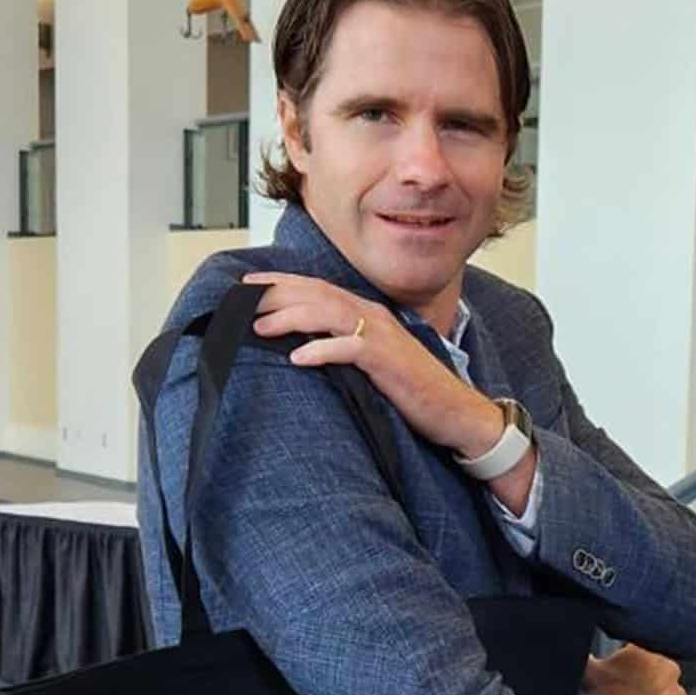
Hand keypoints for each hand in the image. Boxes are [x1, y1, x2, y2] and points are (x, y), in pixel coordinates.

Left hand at [242, 272, 504, 460]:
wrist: (456, 411)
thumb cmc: (413, 390)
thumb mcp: (373, 362)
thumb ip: (344, 347)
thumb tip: (303, 348)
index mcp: (367, 314)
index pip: (318, 289)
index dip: (281, 283)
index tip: (246, 286)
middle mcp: (373, 316)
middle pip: (317, 294)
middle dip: (276, 294)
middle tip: (239, 301)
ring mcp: (381, 337)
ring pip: (329, 313)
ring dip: (291, 317)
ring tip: (259, 328)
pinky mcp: (388, 361)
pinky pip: (351, 348)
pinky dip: (323, 350)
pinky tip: (298, 358)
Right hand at [584, 646, 689, 694]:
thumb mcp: (590, 669)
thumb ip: (589, 658)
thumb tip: (583, 655)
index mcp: (647, 650)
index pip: (646, 656)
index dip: (636, 670)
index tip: (627, 679)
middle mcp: (668, 668)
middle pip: (662, 676)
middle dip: (650, 686)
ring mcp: (677, 693)